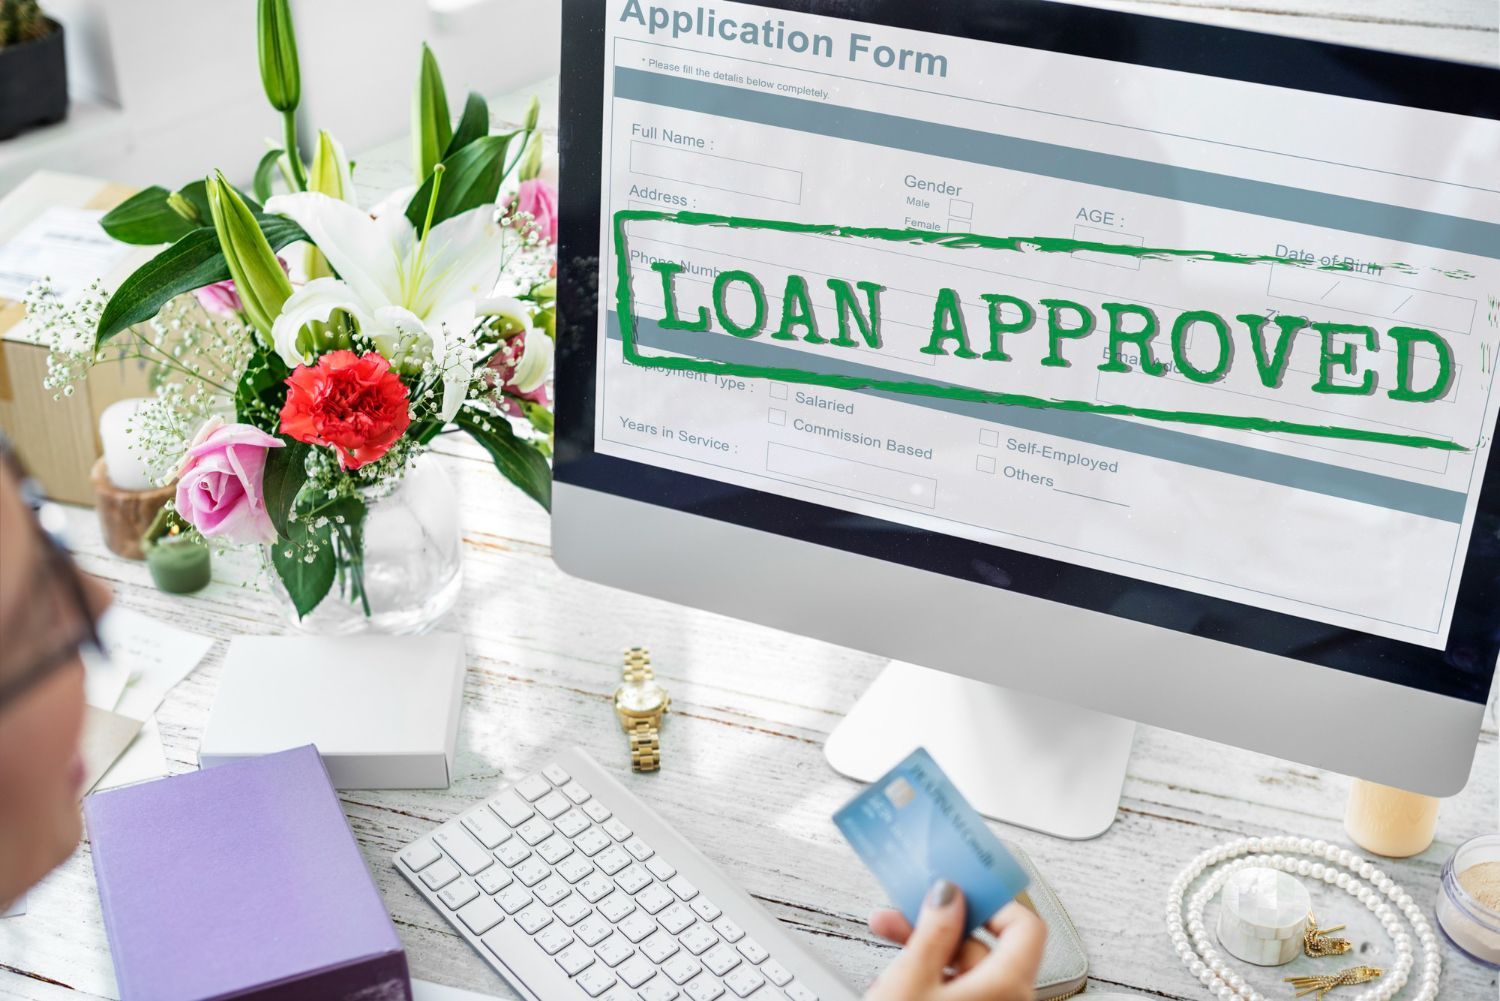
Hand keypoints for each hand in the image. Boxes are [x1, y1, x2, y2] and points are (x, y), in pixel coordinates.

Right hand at [864, 881, 1045, 1000]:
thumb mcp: (911, 981)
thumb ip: (932, 930)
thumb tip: (949, 896)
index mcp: (1008, 987)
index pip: (1025, 925)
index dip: (992, 900)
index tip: (958, 885)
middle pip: (985, 947)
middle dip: (938, 924)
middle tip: (900, 909)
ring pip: (967, 972)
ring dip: (926, 951)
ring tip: (885, 942)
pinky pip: (960, 995)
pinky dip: (930, 980)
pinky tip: (895, 979)